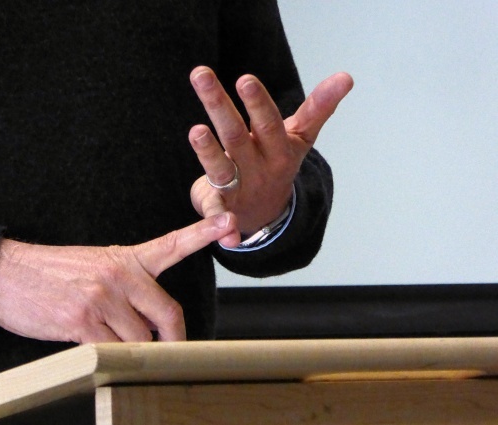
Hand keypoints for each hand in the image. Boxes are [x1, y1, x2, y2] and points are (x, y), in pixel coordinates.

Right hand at [0, 212, 235, 342]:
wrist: (5, 274)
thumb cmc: (52, 274)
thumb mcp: (96, 267)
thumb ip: (129, 289)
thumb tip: (151, 325)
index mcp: (126, 259)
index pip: (172, 245)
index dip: (203, 234)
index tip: (229, 221)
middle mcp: (119, 275)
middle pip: (168, 314)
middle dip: (174, 341)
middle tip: (173, 353)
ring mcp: (102, 298)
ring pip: (140, 341)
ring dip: (133, 351)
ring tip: (112, 342)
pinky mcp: (83, 322)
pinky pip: (113, 352)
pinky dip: (110, 358)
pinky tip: (95, 349)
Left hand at [188, 66, 353, 247]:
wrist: (266, 213)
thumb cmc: (277, 163)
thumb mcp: (300, 138)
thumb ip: (318, 108)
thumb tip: (347, 76)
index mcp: (278, 149)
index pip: (269, 123)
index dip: (258, 104)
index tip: (245, 79)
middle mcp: (258, 168)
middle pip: (236, 135)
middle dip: (219, 107)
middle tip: (201, 76)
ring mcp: (239, 188)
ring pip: (220, 168)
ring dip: (208, 152)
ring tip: (196, 131)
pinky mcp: (221, 207)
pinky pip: (215, 214)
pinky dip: (216, 224)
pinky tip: (220, 230)